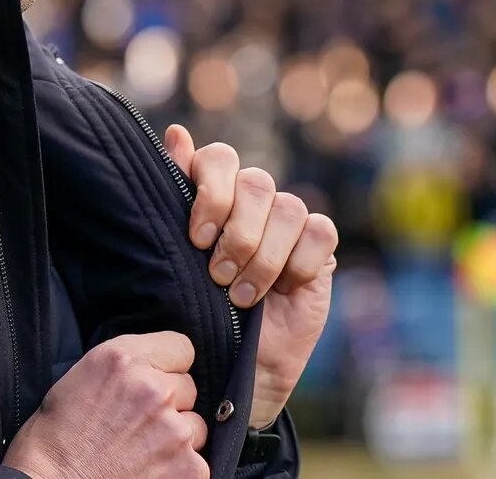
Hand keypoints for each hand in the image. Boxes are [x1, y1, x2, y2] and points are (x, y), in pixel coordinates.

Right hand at [2, 331, 208, 478]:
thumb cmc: (51, 443)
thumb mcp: (79, 379)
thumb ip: (124, 368)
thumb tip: (153, 369)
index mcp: (122, 359)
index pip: (181, 347)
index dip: (167, 367)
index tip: (154, 381)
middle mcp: (153, 389)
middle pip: (187, 388)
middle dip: (168, 405)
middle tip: (135, 426)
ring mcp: (175, 431)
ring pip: (195, 426)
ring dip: (175, 438)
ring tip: (139, 454)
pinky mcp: (189, 468)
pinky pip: (198, 461)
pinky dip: (178, 470)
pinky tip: (147, 473)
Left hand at [162, 125, 337, 429]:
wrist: (234, 361)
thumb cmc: (198, 309)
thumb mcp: (177, 257)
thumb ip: (175, 194)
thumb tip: (176, 133)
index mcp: (215, 192)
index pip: (218, 159)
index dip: (211, 192)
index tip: (197, 239)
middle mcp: (252, 199)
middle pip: (255, 183)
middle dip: (236, 235)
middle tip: (218, 276)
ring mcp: (287, 220)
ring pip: (287, 208)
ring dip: (264, 257)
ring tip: (242, 296)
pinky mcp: (318, 246)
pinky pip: (319, 231)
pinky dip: (299, 261)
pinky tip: (284, 288)